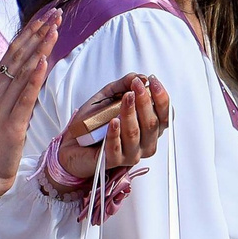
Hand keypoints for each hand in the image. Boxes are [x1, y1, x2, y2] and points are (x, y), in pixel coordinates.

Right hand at [0, 10, 61, 198]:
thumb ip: (14, 89)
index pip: (14, 52)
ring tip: (55, 29)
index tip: (47, 16)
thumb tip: (30, 70)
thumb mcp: (4, 110)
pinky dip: (34, 78)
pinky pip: (25, 97)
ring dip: (40, 48)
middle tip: (56, 14)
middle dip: (39, 33)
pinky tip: (44, 62)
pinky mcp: (12, 124)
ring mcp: (2, 107)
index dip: (31, 32)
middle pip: (19, 55)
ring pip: (23, 71)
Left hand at [52, 74, 169, 185]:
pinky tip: (113, 121)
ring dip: (130, 113)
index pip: (164, 115)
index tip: (152, 80)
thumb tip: (139, 77)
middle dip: (145, 102)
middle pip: (152, 124)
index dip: (161, 97)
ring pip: (135, 134)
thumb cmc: (94, 121)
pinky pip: (116, 147)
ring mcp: (131, 154)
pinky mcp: (114, 161)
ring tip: (125, 97)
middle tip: (136, 86)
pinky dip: (114, 133)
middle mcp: (144, 142)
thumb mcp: (108, 97)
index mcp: (149, 128)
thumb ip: (123, 85)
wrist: (72, 143)